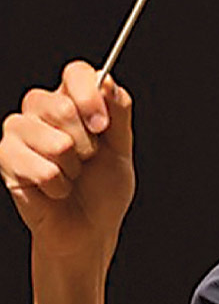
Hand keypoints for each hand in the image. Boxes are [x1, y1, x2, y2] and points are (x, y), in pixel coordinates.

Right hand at [0, 60, 134, 266]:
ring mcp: (20, 131)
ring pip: (51, 139)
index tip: (102, 125)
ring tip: (71, 176)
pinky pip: (38, 167)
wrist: (87, 230)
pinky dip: (56, 185)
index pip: (76, 73)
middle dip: (85, 143)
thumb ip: (119, 114)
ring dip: (71, 168)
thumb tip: (109, 83)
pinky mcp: (5, 157)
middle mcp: (42, 110)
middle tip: (87, 161)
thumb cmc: (103, 191)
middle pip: (60, 105)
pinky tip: (55, 189)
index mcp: (73, 101)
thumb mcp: (122, 151)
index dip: (89, 95)